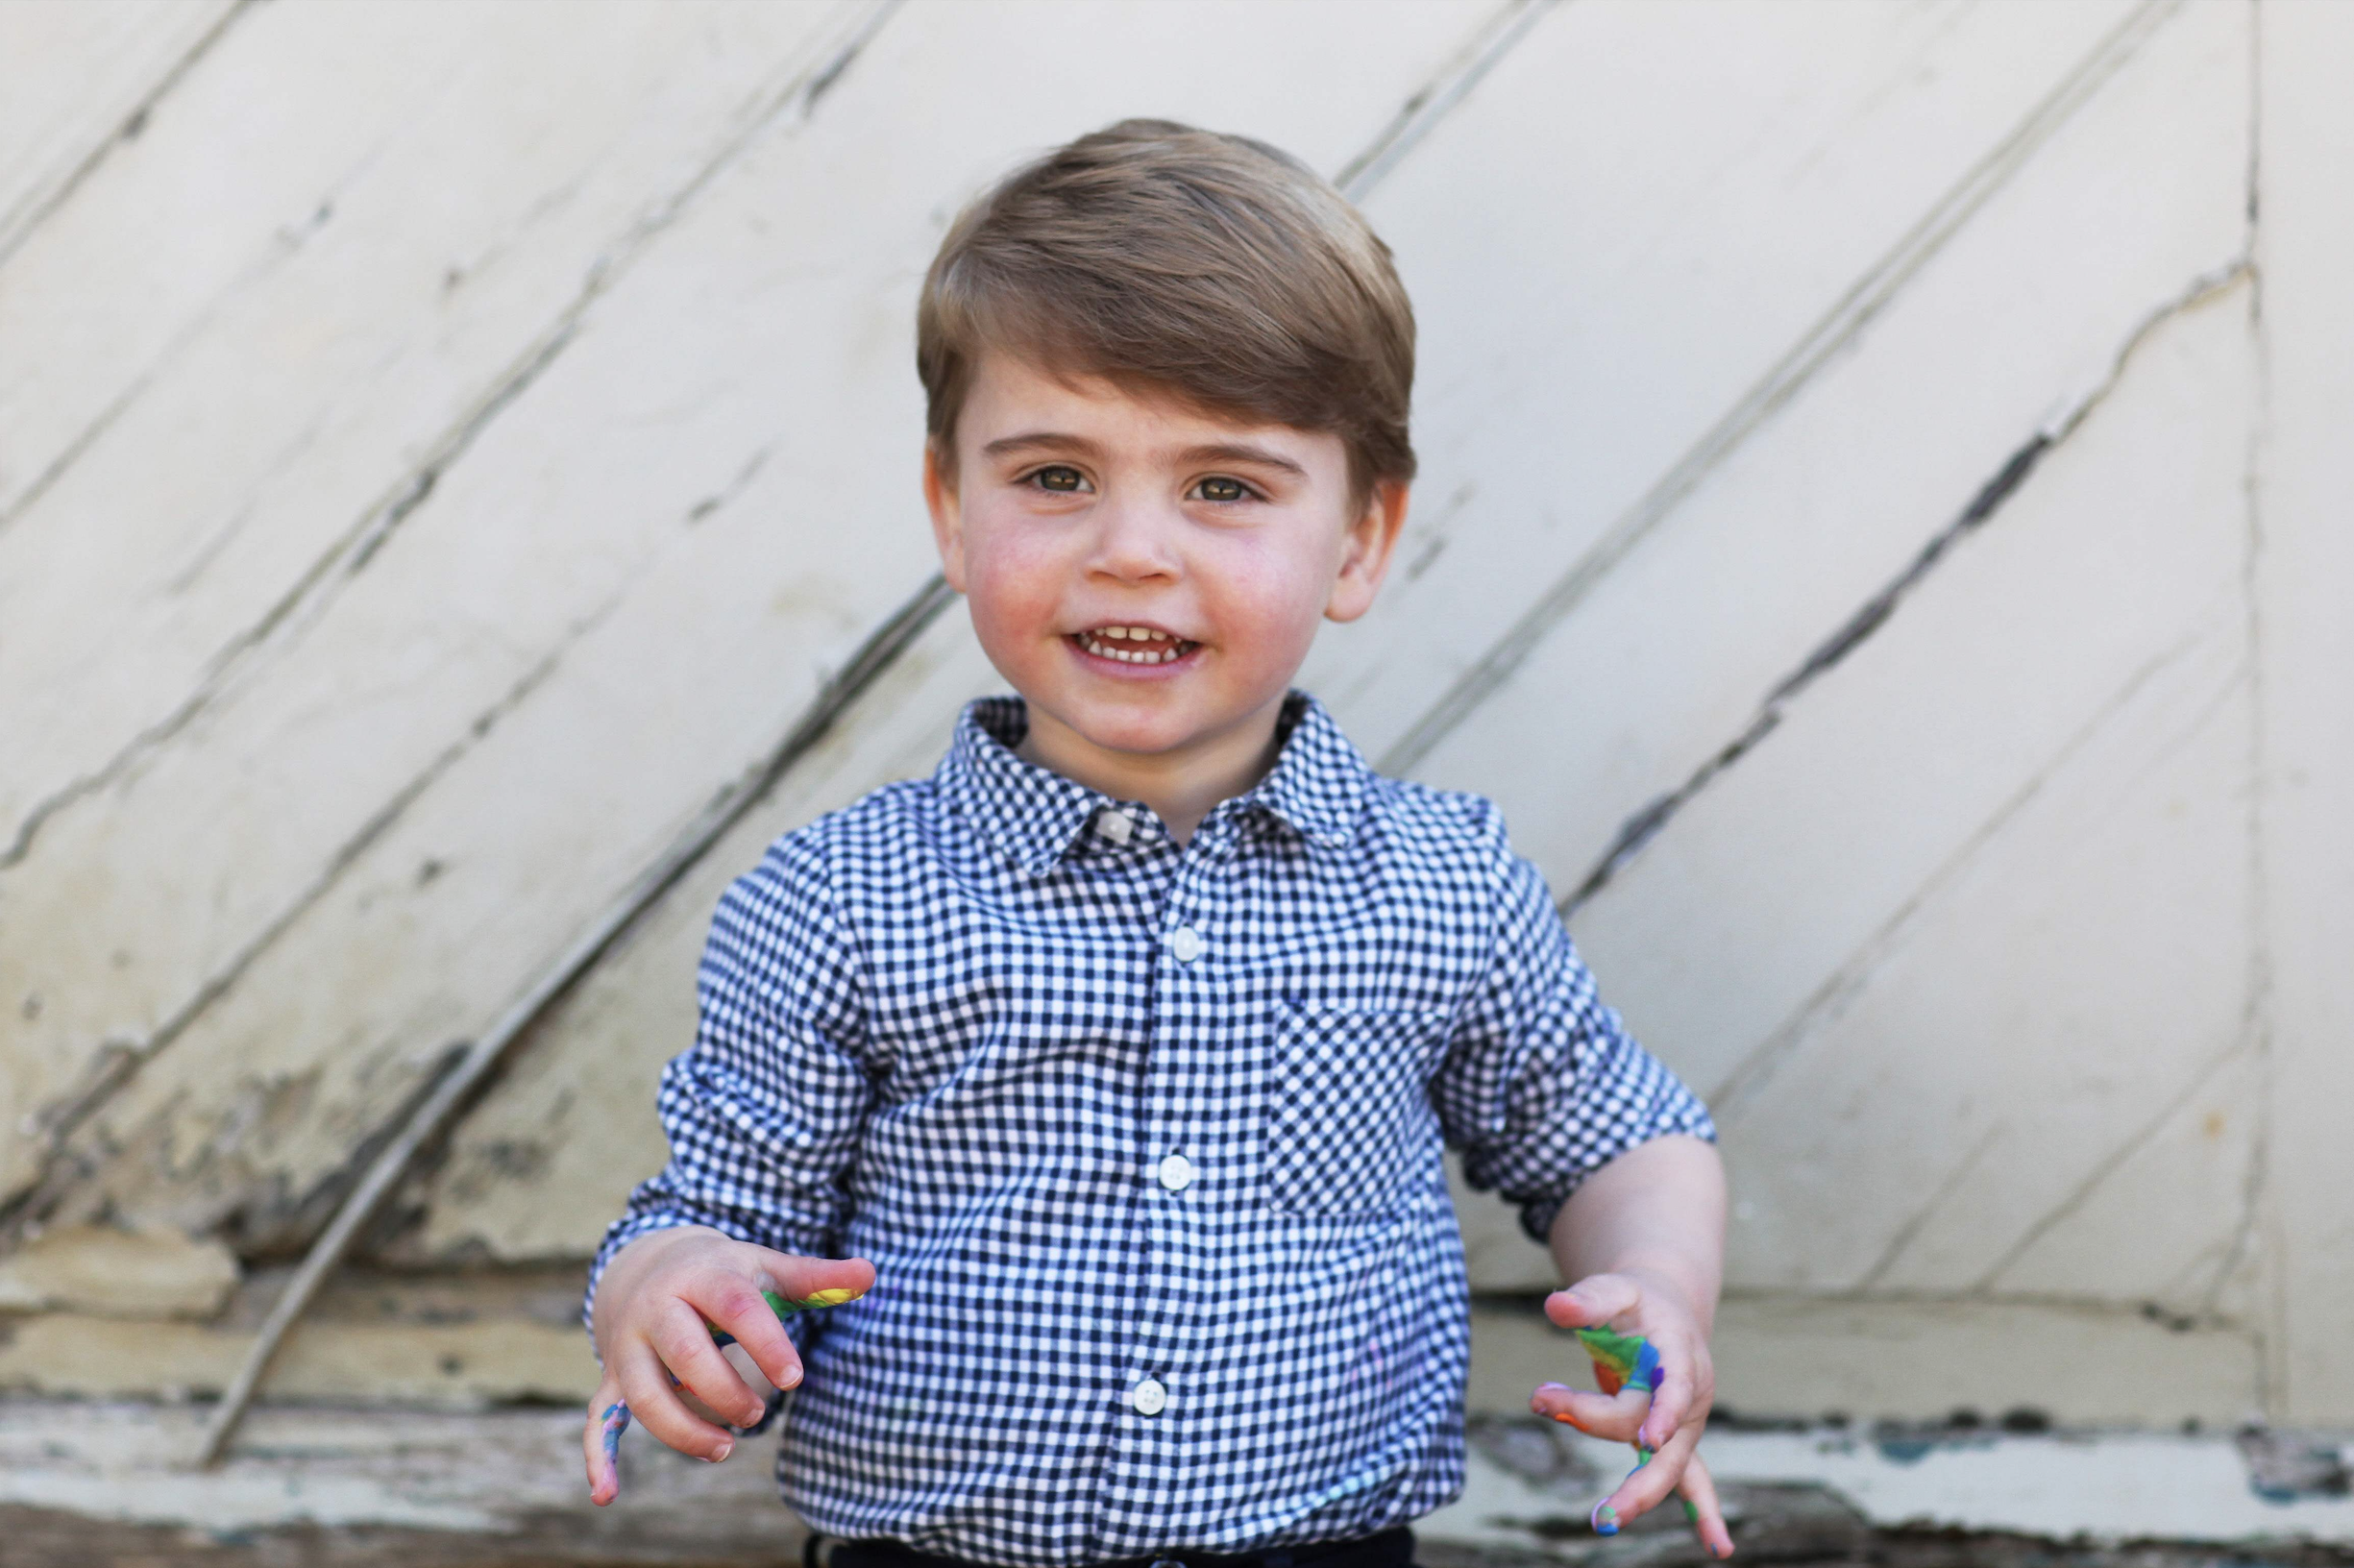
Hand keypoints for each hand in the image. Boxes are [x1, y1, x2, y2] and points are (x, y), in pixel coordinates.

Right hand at [582, 1226, 874, 1504]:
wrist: (651, 1264)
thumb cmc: (725, 1275)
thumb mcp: (767, 1267)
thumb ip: (817, 1278)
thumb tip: (871, 1273)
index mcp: (703, 1274)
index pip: (735, 1306)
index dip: (767, 1343)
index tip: (796, 1378)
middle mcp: (657, 1308)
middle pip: (686, 1353)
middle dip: (725, 1391)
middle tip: (759, 1414)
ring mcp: (629, 1345)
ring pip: (646, 1394)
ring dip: (684, 1429)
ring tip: (726, 1448)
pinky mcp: (614, 1378)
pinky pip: (600, 1419)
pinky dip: (599, 1458)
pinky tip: (606, 1494)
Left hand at [1529, 1270, 1732, 1557]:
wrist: (1663, 1307)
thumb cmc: (1634, 1301)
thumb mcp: (1613, 1288)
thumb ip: (1588, 1299)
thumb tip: (1554, 1308)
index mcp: (1679, 1353)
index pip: (1675, 1385)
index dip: (1664, 1411)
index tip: (1648, 1437)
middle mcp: (1689, 1394)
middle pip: (1664, 1437)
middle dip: (1629, 1462)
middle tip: (1586, 1481)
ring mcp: (1685, 1423)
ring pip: (1672, 1467)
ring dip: (1641, 1494)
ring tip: (1604, 1520)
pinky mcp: (1674, 1441)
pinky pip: (1693, 1481)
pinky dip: (1704, 1512)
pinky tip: (1719, 1549)